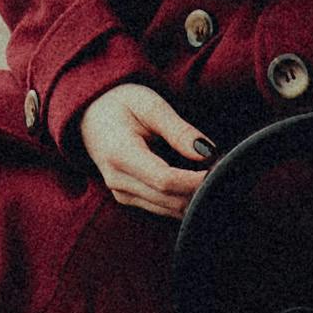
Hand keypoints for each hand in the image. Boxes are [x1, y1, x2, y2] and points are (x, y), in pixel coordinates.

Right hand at [78, 83, 213, 215]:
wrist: (88, 112)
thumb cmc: (119, 102)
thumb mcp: (149, 104)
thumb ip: (178, 129)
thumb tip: (208, 152)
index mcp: (120, 154)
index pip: (164, 180)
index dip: (195, 180)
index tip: (220, 169)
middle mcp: (117, 180)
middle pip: (169, 200)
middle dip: (199, 190)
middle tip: (224, 171)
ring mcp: (121, 193)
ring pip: (169, 209)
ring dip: (194, 198)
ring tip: (213, 175)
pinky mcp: (128, 198)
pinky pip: (162, 208)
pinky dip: (183, 199)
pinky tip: (196, 182)